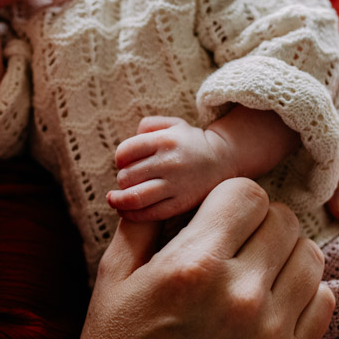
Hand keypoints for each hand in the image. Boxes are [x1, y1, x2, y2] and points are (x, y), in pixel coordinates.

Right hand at [0, 179, 334, 338]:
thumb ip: (145, 222)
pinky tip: (272, 297)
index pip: (248, 194)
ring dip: (286, 253)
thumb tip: (169, 185)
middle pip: (285, 220)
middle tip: (234, 240)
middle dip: (259, 221)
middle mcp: (239, 296)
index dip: (231, 197)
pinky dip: (304, 291)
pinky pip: (324, 302)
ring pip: (312, 257)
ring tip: (255, 267)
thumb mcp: (114, 275)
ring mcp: (269, 333)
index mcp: (192, 266)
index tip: (216, 214)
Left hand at [107, 116, 234, 220]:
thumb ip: (148, 125)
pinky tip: (126, 211)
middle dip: (121, 179)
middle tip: (126, 180)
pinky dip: (132, 214)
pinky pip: (149, 213)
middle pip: (126, 176)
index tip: (124, 163)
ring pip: (134, 197)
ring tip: (114, 199)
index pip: (124, 153)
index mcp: (164, 140)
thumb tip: (130, 142)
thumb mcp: (173, 124)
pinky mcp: (181, 204)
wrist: (224, 161)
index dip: (119, 159)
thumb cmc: (191, 142)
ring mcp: (176, 185)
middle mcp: (169, 163)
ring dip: (119, 200)